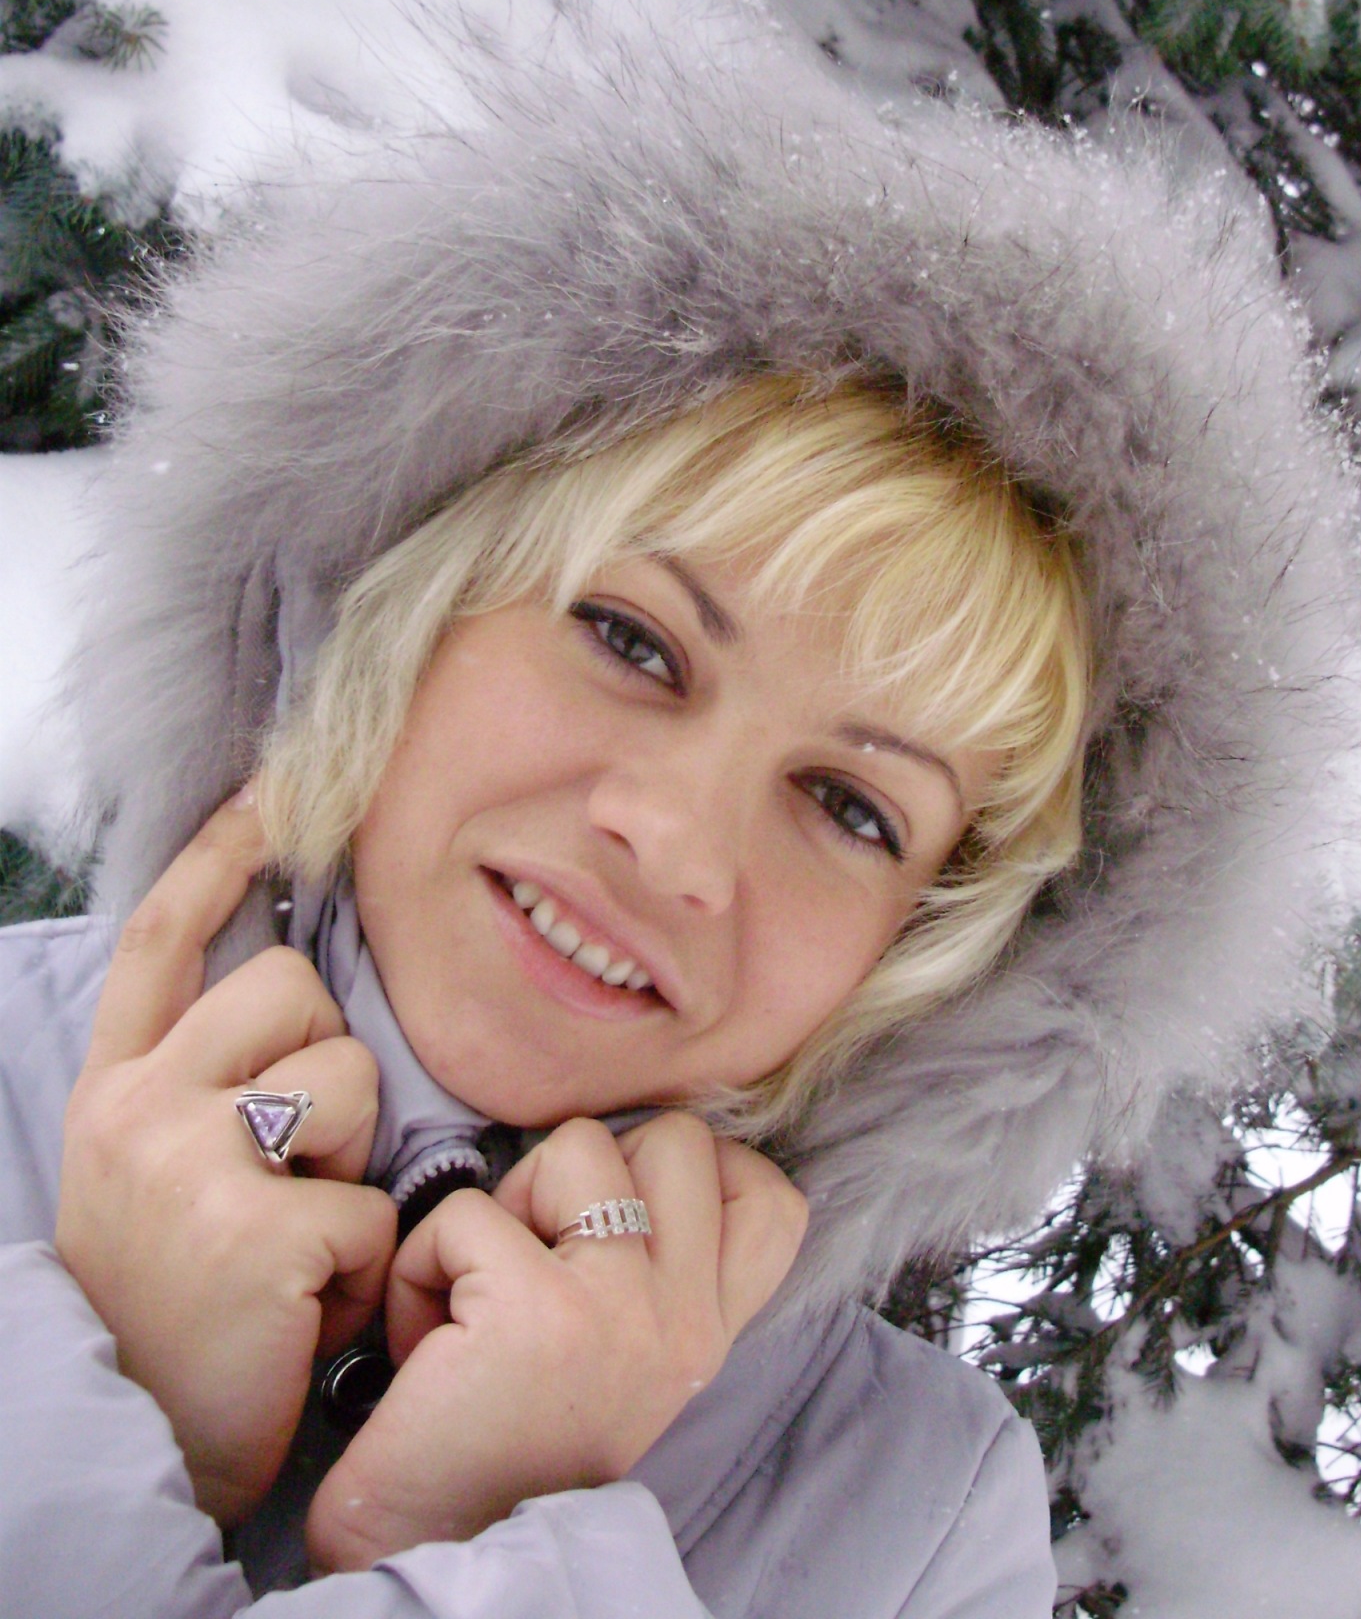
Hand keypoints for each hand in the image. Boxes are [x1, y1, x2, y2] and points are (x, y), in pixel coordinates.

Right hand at [54, 790, 397, 1526]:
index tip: (274, 791)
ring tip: (299, 1239)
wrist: (138, 1441)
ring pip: (348, 1079)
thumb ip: (201, 1084)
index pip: (162, 938)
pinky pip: (375, 1202)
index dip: (220, 856)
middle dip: (325, 1060)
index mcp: (114, 1091)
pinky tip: (309, 1308)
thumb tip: (295, 1001)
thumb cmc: (171, 1303)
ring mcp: (191, 1166)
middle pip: (290, 988)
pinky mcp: (259, 1233)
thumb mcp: (150, 1174)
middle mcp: (137, 1110)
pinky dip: (364, 1264)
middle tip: (296, 1159)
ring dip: (351, 1162)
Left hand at [305, 1111, 807, 1571]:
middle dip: (594, 1166)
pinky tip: (421, 1334)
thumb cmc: (510, 1460)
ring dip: (509, 1200)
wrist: (433, 1565)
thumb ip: (659, 1284)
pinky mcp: (533, 1307)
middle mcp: (683, 1322)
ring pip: (576, 1146)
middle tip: (542, 1244)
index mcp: (707, 1339)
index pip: (772, 1201)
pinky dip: (423, 1261)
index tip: (627, 1208)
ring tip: (480, 1284)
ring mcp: (618, 1309)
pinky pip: (466, 1210)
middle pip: (682, 1138)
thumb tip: (631, 1166)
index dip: (704, 1169)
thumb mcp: (626, 1375)